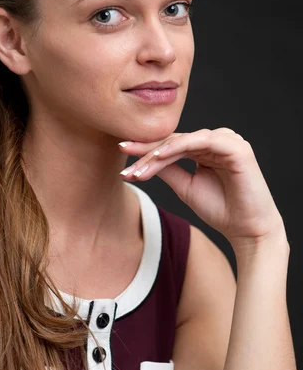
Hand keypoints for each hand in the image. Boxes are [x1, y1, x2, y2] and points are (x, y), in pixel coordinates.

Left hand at [118, 128, 285, 254]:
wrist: (247, 230)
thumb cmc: (220, 209)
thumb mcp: (185, 187)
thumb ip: (167, 170)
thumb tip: (142, 158)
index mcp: (206, 148)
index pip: (171, 143)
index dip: (146, 149)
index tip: (122, 153)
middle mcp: (217, 140)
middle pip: (175, 139)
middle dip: (147, 149)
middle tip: (123, 152)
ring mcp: (228, 141)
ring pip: (184, 139)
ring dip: (159, 151)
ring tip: (138, 165)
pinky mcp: (237, 147)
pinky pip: (202, 141)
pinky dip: (179, 147)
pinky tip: (160, 156)